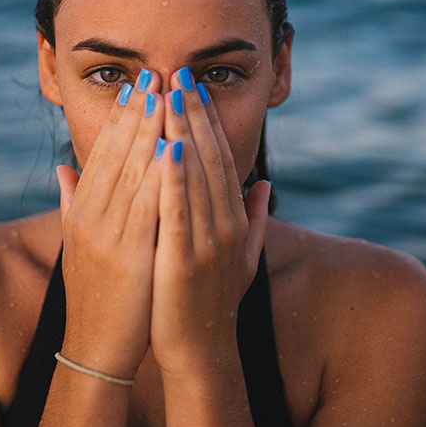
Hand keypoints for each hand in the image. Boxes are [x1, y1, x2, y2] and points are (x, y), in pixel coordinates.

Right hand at [57, 70, 164, 378]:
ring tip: (165, 95)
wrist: (96, 349)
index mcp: (82, 213)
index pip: (102, 155)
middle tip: (155, 74)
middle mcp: (91, 218)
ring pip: (131, 172)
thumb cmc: (96, 297)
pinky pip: (146, 208)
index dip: (120, 119)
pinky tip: (173, 148)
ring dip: (150, 130)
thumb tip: (64, 168)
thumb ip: (71, 203)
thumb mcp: (77, 245)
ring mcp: (108, 236)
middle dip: (138, 112)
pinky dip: (159, 176)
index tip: (136, 86)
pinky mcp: (129, 257)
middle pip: (116, 154)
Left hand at [149, 67, 269, 375]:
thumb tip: (263, 183)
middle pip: (209, 158)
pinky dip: (172, 177)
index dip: (207, 121)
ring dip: (180, 131)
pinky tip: (163, 146)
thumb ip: (253, 218)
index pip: (221, 160)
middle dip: (192, 113)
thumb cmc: (214, 304)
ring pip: (194, 176)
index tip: (192, 86)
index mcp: (233, 221)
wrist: (201, 353)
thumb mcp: (241, 258)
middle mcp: (225, 225)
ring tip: (167, 94)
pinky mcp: (184, 261)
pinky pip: (177, 210)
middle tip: (177, 73)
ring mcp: (207, 242)